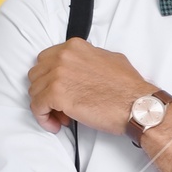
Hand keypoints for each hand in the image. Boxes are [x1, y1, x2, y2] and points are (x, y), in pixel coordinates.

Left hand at [30, 39, 146, 136]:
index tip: (59, 91)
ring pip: (34, 92)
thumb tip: (82, 68)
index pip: (46, 60)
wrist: (137, 105)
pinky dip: (43, 118)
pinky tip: (55, 125)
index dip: (51, 78)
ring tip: (62, 118)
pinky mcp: (56, 94)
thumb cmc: (128, 88)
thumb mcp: (110, 59)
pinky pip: (37, 107)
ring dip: (45, 106)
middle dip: (45, 91)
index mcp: (74, 47)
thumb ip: (89, 59)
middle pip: (36, 75)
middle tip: (60, 106)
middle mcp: (63, 57)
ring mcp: (58, 74)